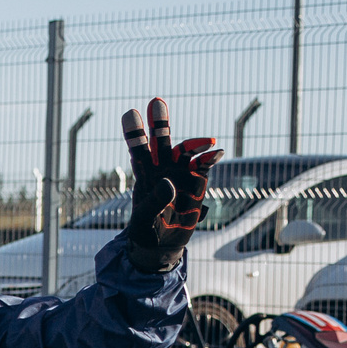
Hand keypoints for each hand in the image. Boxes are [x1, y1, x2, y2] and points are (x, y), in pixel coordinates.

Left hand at [120, 97, 221, 272]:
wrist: (161, 245)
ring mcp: (180, 172)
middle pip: (160, 140)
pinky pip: (204, 165)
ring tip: (207, 141)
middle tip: (156, 102)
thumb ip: (154, 202)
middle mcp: (162, 167)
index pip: (137, 149)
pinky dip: (210, 157)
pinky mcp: (196, 182)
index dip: (133, 131)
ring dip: (194, 142)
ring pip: (186, 150)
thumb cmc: (145, 231)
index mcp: (143, 173)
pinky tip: (217, 152)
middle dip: (159, 122)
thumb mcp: (143, 221)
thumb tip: (169, 182)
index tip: (130, 113)